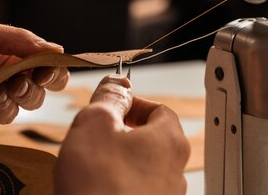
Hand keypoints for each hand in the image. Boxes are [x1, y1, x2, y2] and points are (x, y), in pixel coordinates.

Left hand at [0, 19, 67, 139]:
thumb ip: (16, 39)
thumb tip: (56, 48)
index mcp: (7, 56)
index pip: (44, 68)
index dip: (52, 72)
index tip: (46, 71)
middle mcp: (0, 81)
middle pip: (36, 94)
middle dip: (30, 90)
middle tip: (13, 83)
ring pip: (15, 113)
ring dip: (5, 104)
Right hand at [55, 75, 189, 194]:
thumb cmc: (99, 186)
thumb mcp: (95, 124)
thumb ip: (108, 97)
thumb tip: (116, 82)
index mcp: (169, 140)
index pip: (159, 107)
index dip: (131, 103)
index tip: (109, 105)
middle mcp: (175, 170)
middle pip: (151, 138)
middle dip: (121, 132)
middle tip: (94, 135)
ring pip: (142, 166)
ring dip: (118, 160)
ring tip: (91, 165)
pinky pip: (134, 190)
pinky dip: (117, 184)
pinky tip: (96, 188)